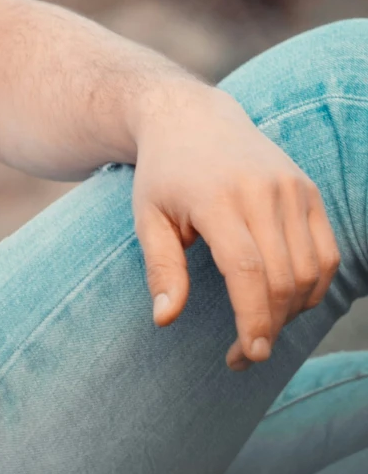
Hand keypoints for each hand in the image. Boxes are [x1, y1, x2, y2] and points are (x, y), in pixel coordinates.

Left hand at [131, 81, 339, 368]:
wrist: (192, 119)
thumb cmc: (164, 175)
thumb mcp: (147, 218)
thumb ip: (161, 269)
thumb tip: (165, 319)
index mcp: (217, 199)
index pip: (247, 271)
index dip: (252, 318)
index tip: (248, 354)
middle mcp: (262, 191)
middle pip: (281, 277)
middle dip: (268, 325)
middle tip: (245, 354)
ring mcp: (292, 188)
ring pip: (308, 270)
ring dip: (291, 312)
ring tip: (261, 328)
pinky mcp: (308, 190)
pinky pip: (326, 253)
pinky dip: (312, 286)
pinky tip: (286, 302)